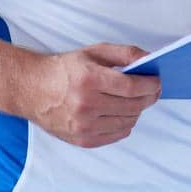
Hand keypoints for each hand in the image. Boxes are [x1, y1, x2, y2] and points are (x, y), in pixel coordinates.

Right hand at [19, 43, 160, 148]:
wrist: (33, 89)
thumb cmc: (64, 70)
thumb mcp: (93, 52)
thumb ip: (124, 53)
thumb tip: (149, 59)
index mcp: (89, 79)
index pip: (131, 87)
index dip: (150, 85)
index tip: (157, 81)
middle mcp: (86, 105)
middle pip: (132, 106)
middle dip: (148, 98)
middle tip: (152, 90)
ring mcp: (84, 125)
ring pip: (127, 122)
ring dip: (137, 111)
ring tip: (134, 100)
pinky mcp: (83, 139)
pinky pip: (117, 135)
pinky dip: (125, 124)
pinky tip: (121, 113)